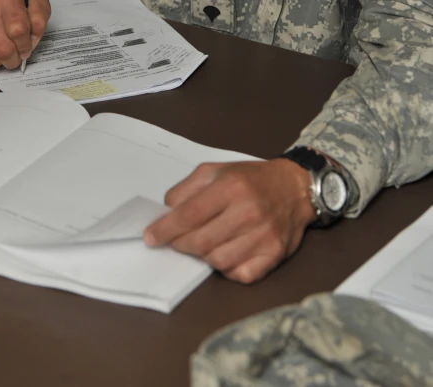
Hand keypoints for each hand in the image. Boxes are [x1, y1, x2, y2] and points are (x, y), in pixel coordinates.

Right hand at [0, 0, 50, 72]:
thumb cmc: (18, 8)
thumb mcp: (36, 5)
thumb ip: (39, 18)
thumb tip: (32, 37)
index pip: (18, 30)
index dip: (26, 44)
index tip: (27, 47)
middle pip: (2, 49)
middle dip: (14, 59)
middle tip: (17, 56)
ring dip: (1, 63)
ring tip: (5, 54)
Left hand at [143, 159, 315, 283]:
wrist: (295, 187)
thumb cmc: (251, 179)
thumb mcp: (215, 171)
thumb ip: (187, 189)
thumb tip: (165, 212)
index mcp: (231, 187)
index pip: (189, 215)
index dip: (165, 229)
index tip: (150, 237)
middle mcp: (249, 211)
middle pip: (201, 242)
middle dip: (180, 244)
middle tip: (175, 241)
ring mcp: (264, 236)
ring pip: (218, 261)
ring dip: (203, 256)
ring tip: (203, 243)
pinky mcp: (274, 255)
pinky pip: (240, 274)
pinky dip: (227, 269)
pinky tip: (225, 253)